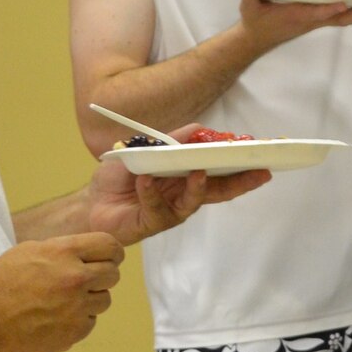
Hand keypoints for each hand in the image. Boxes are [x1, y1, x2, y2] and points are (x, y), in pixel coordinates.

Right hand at [0, 232, 123, 351]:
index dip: (111, 252)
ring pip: (104, 300)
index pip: (111, 246)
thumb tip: (92, 254)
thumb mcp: (31, 250)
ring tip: (64, 300)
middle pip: (113, 274)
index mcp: (64, 252)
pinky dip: (78, 320)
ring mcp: (76, 307)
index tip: (106, 258)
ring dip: (90, 299)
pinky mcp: (74, 332)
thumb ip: (65, 250)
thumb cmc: (1, 281)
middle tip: (82, 281)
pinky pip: (90, 322)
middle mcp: (75, 278)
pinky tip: (56, 317)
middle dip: (101, 276)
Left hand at [87, 136, 270, 245]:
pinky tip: (144, 181)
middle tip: (260, 173)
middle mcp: (184, 194)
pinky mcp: (153, 223)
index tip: (261, 156)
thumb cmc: (118, 177)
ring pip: (193, 201)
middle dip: (241, 181)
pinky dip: (150, 193)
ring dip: (198, 187)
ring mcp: (171, 210)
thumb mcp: (144, 148)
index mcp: (186, 176)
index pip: (219, 171)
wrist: (89, 203)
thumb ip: (172, 139)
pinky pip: (157, 208)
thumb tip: (202, 128)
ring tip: (200, 172)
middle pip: (219, 189)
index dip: (240, 165)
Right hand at [237, 0, 351, 52]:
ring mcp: (315, 21)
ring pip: (344, 18)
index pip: (315, 14)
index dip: (328, 9)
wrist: (256, 39)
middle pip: (340, 18)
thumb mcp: (249, 8)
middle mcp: (310, 20)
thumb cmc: (255, 21)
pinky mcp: (316, 20)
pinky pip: (339, 16)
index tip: (342, 3)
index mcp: (296, 17)